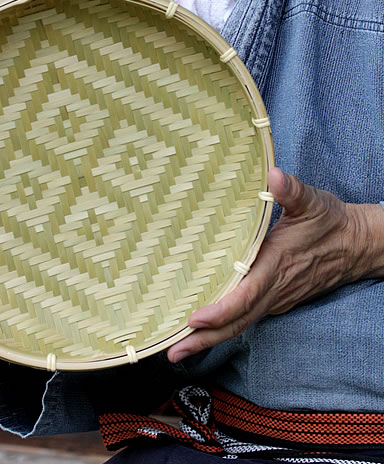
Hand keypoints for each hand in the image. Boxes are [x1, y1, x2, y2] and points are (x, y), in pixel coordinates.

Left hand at [168, 167, 383, 361]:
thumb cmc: (330, 222)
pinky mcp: (276, 298)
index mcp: (277, 265)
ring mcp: (276, 297)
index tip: (196, 318)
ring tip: (178, 348)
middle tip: (172, 352)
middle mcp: (274, 288)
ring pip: (240, 323)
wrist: (357, 246)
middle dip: (204, 338)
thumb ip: (291, 190)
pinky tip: (204, 328)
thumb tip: (274, 176)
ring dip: (210, 337)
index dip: (221, 309)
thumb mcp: (312, 202)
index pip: (246, 294)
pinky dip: (224, 326)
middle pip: (236, 321)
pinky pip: (247, 317)